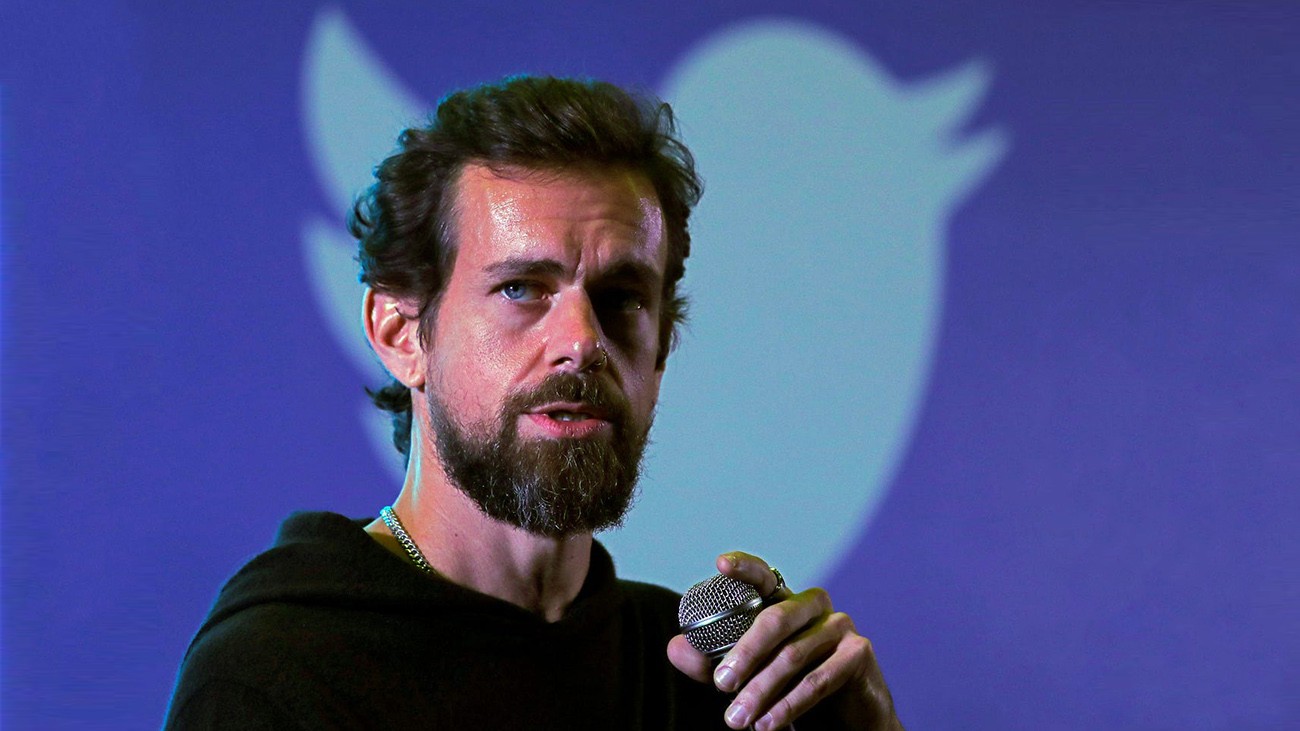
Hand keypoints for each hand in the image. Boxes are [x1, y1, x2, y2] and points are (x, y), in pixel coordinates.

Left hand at [667, 552, 902, 729]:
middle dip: (743, 653)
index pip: (764, 577)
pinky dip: (789, 704)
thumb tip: (675, 647)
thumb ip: (714, 663)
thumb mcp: (749, 677)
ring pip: (793, 654)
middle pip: (774, 619)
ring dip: (761, 690)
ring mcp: (840, 626)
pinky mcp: (858, 653)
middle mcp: (813, 606)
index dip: (744, 567)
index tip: (720, 564)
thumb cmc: (793, 690)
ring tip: (738, 719)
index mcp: (785, 603)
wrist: (846, 722)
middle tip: (721, 684)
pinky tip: (768, 723)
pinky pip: (817, 679)